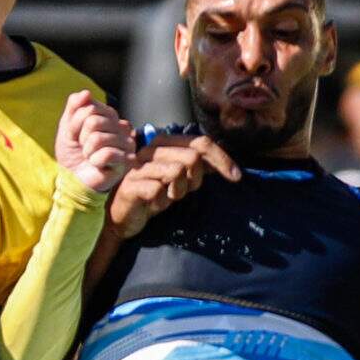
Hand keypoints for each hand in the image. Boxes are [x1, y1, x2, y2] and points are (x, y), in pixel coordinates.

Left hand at [54, 90, 135, 194]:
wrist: (73, 179)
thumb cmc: (73, 154)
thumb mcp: (67, 126)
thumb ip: (74, 107)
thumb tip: (86, 93)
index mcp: (110, 115)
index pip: (90, 107)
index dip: (76, 123)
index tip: (76, 135)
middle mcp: (122, 126)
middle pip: (93, 121)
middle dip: (80, 137)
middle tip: (84, 148)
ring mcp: (126, 143)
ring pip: (98, 138)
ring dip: (87, 151)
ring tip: (90, 157)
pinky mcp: (126, 160)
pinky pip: (106, 153)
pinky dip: (95, 161)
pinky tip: (97, 165)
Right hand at [107, 134, 241, 237]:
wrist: (123, 217)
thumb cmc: (153, 195)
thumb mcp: (181, 179)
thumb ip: (199, 167)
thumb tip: (226, 164)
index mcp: (165, 142)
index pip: (201, 142)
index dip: (221, 159)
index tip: (236, 177)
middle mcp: (151, 149)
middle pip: (192, 157)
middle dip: (195, 179)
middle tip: (183, 192)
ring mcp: (139, 166)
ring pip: (177, 172)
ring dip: (178, 191)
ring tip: (167, 197)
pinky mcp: (131, 185)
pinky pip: (159, 191)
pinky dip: (161, 202)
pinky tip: (153, 205)